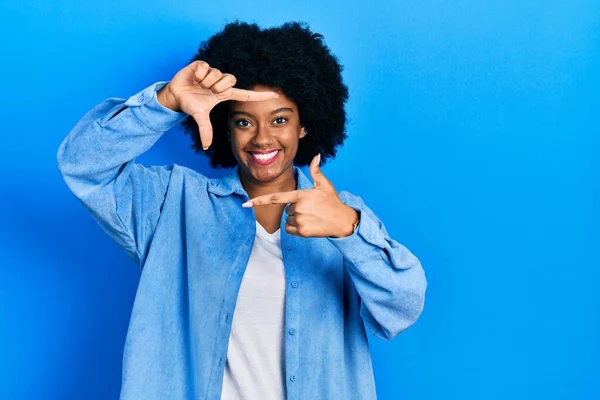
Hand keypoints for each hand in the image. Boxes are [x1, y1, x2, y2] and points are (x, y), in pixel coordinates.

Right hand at [157, 60, 277, 148]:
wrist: (176, 95)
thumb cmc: (191, 104)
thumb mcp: (200, 117)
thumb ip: (205, 130)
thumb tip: (206, 146)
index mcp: (224, 94)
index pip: (246, 94)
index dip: (260, 95)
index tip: (275, 95)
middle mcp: (221, 82)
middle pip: (230, 80)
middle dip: (217, 87)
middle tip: (208, 91)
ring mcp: (212, 72)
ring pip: (216, 73)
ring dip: (205, 82)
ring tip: (199, 85)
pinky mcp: (202, 64)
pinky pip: (206, 67)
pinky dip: (198, 74)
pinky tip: (194, 78)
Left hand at [242, 154, 359, 237]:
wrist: (343, 221)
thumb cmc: (332, 202)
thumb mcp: (325, 185)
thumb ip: (316, 171)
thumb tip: (316, 156)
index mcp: (300, 195)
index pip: (275, 198)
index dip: (259, 201)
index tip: (246, 203)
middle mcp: (298, 208)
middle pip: (286, 209)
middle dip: (295, 209)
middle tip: (311, 209)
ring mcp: (299, 220)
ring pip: (287, 220)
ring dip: (296, 219)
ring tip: (312, 217)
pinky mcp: (302, 231)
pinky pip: (290, 229)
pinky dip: (296, 229)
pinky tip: (309, 225)